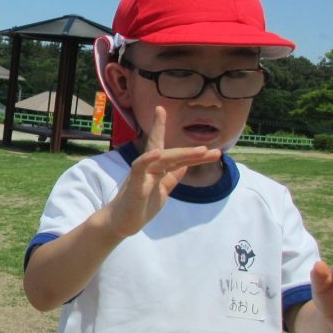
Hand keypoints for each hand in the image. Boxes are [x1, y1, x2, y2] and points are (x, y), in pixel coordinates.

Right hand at [105, 107, 220, 236]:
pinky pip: (140, 168)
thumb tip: (187, 164)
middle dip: (190, 151)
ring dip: (182, 154)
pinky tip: (157, 152)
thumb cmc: (139, 206)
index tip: (161, 108)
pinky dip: (148, 159)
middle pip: (170, 154)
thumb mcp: (162, 190)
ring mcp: (141, 175)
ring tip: (201, 151)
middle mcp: (148, 168)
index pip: (165, 148)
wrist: (120, 223)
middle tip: (212, 150)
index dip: (163, 128)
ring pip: (161, 158)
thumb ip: (173, 177)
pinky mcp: (134, 185)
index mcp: (155, 169)